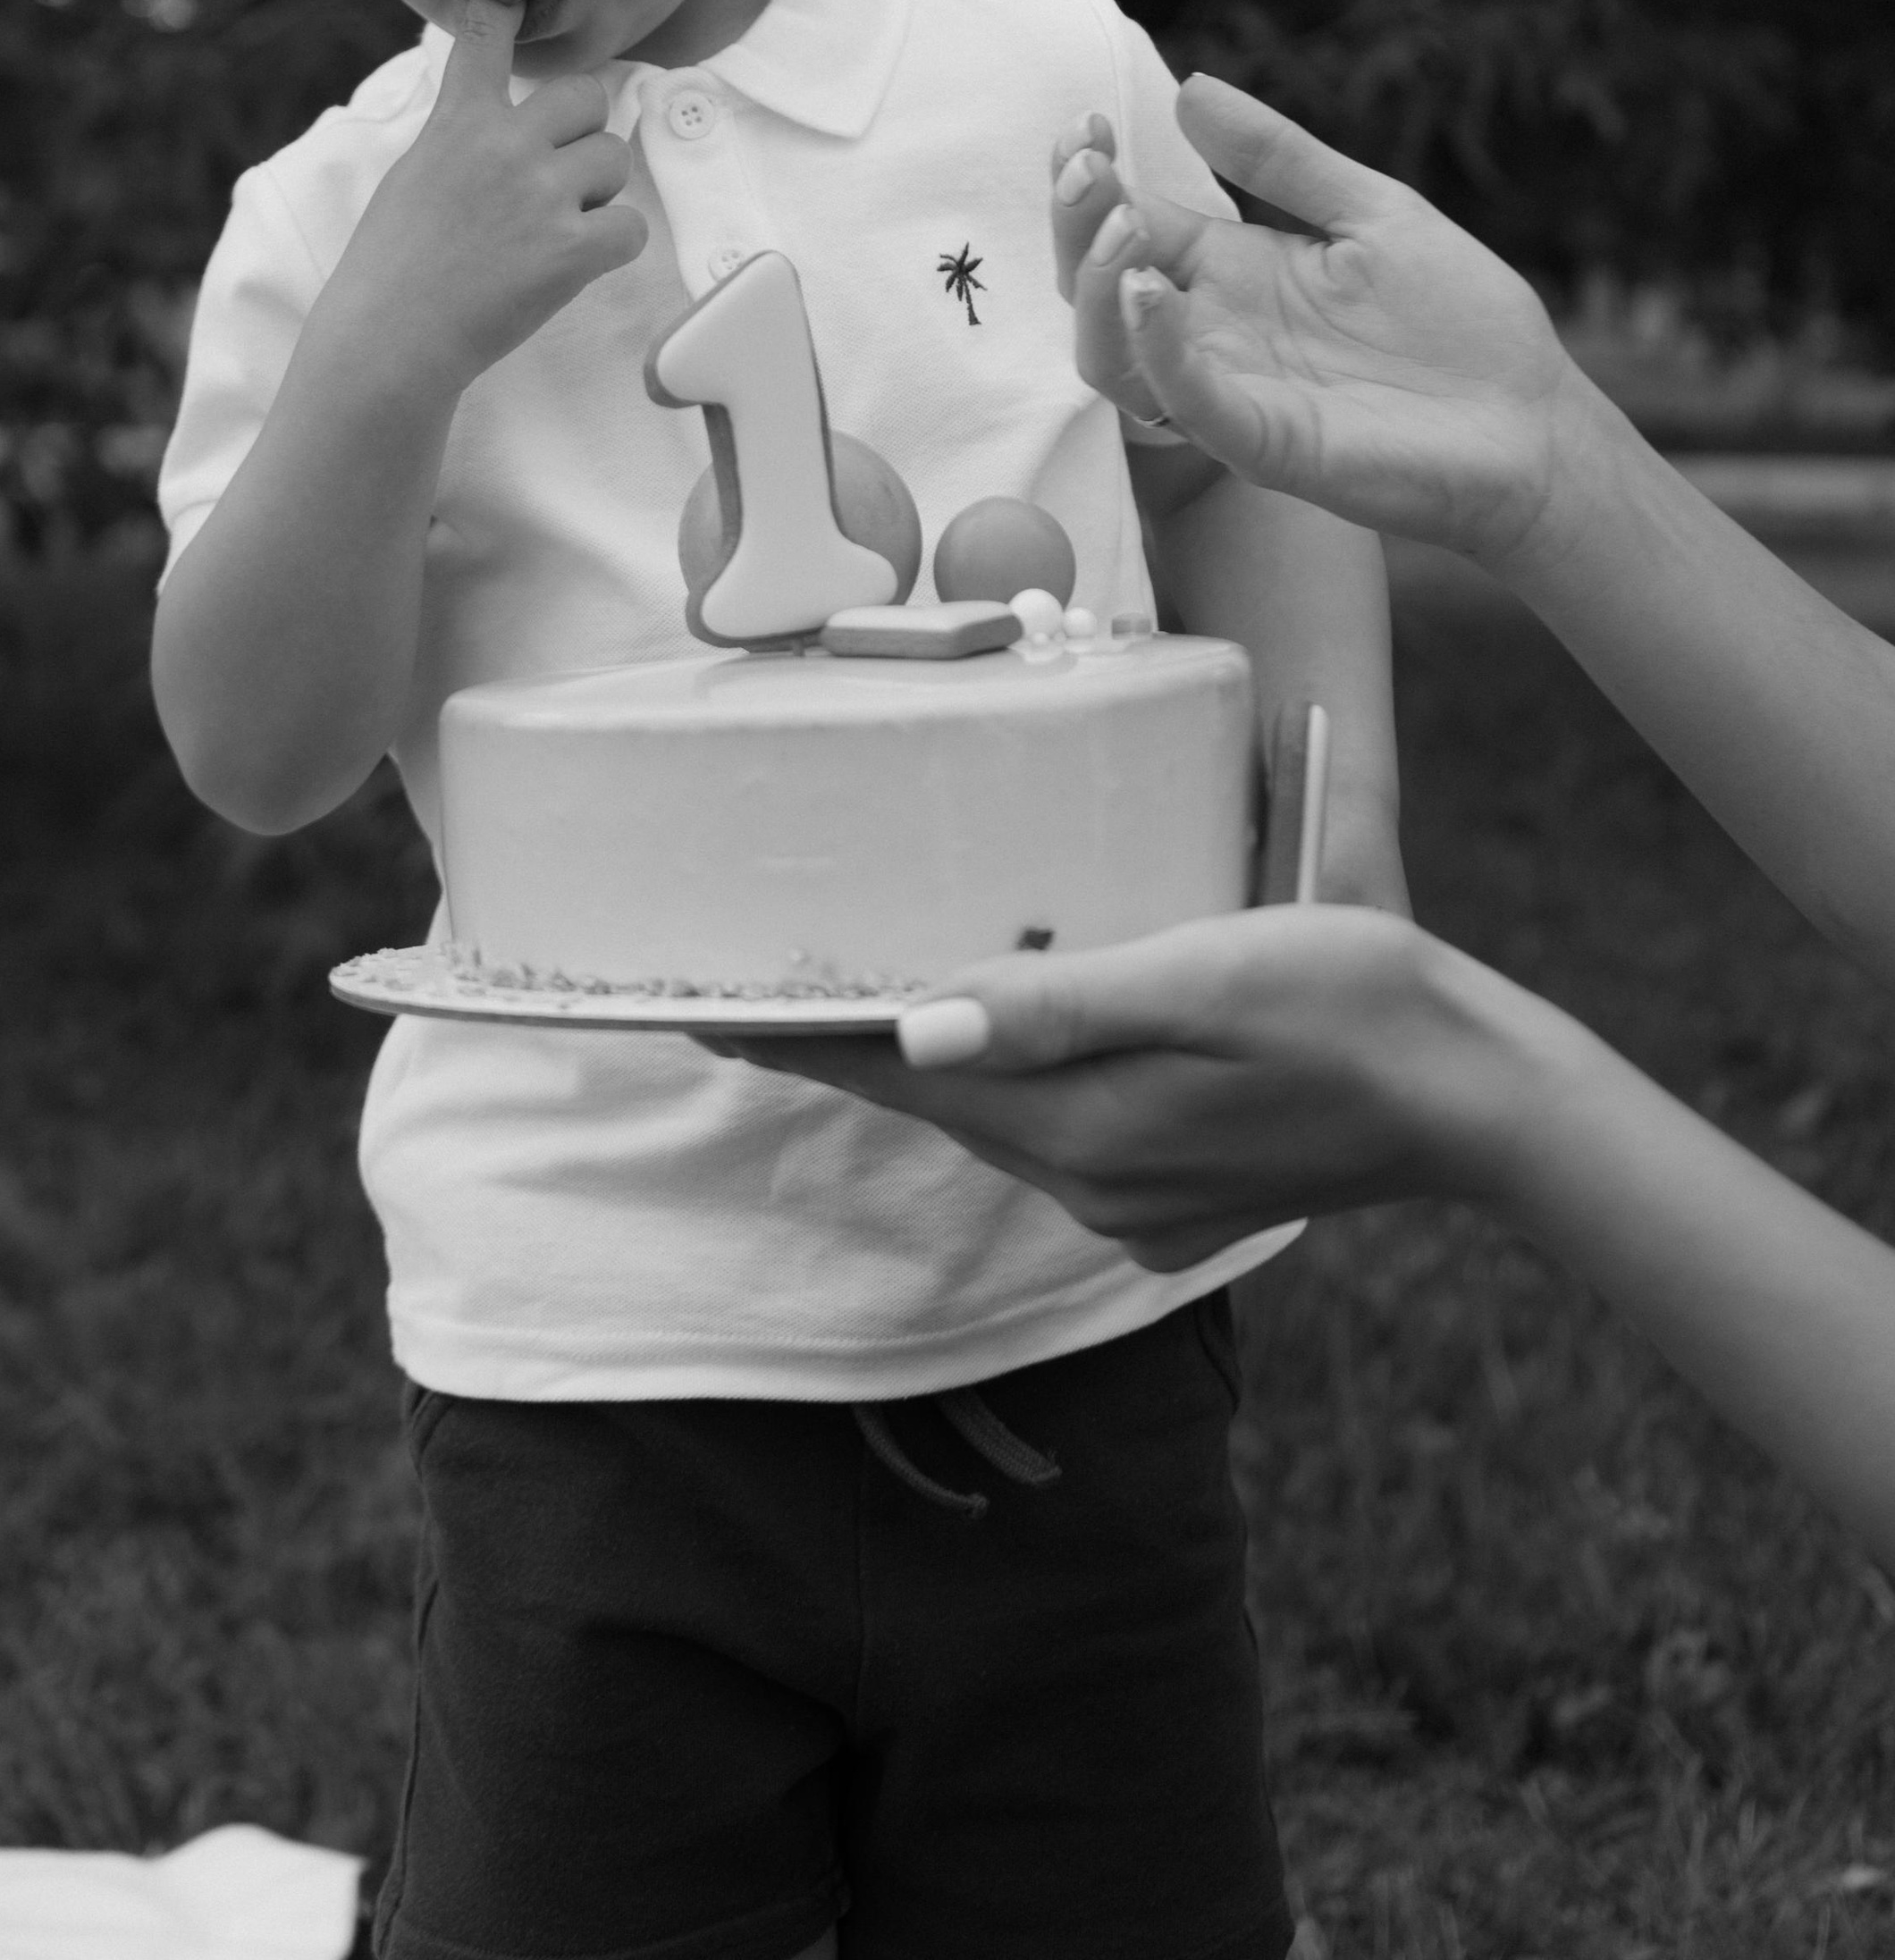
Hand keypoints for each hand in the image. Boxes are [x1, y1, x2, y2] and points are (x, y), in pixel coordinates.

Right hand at [341, 0, 646, 389]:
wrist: (390, 338)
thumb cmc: (393, 265)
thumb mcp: (415, 174)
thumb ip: (463, 134)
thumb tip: (497, 116)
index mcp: (458, 122)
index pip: (487, 36)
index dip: (509, 13)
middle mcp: (503, 145)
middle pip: (587, 96)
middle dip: (583, 133)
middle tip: (556, 177)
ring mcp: (540, 196)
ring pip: (615, 159)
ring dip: (598, 192)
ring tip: (555, 228)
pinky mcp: (570, 250)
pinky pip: (631, 227)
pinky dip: (613, 246)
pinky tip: (576, 262)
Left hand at [717, 909, 1520, 1268]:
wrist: (1476, 1095)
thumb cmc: (1350, 1001)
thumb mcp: (1203, 975)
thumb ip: (1059, 1006)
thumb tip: (915, 1032)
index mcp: (1083, 1127)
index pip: (904, 1081)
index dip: (801, 1041)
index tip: (701, 1014)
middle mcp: (1093, 1183)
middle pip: (939, 1104)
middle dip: (850, 1047)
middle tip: (757, 989)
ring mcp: (1137, 1203)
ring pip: (1000, 1118)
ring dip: (936, 1062)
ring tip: (862, 997)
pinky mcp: (1178, 1196)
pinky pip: (1062, 1132)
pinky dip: (1020, 1082)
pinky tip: (1010, 1031)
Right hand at [1070, 77, 1597, 570]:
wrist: (1536, 422)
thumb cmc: (1459, 323)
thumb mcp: (1369, 211)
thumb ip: (1280, 159)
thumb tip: (1190, 86)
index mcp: (1232, 273)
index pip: (1128, 222)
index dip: (1093, 177)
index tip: (1089, 123)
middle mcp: (1214, 333)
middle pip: (1099, 286)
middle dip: (1076, 224)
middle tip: (1087, 165)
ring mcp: (1232, 392)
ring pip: (1114, 356)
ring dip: (1099, 288)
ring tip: (1122, 226)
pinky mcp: (1265, 445)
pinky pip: (1187, 403)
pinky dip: (1156, 350)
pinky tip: (1153, 292)